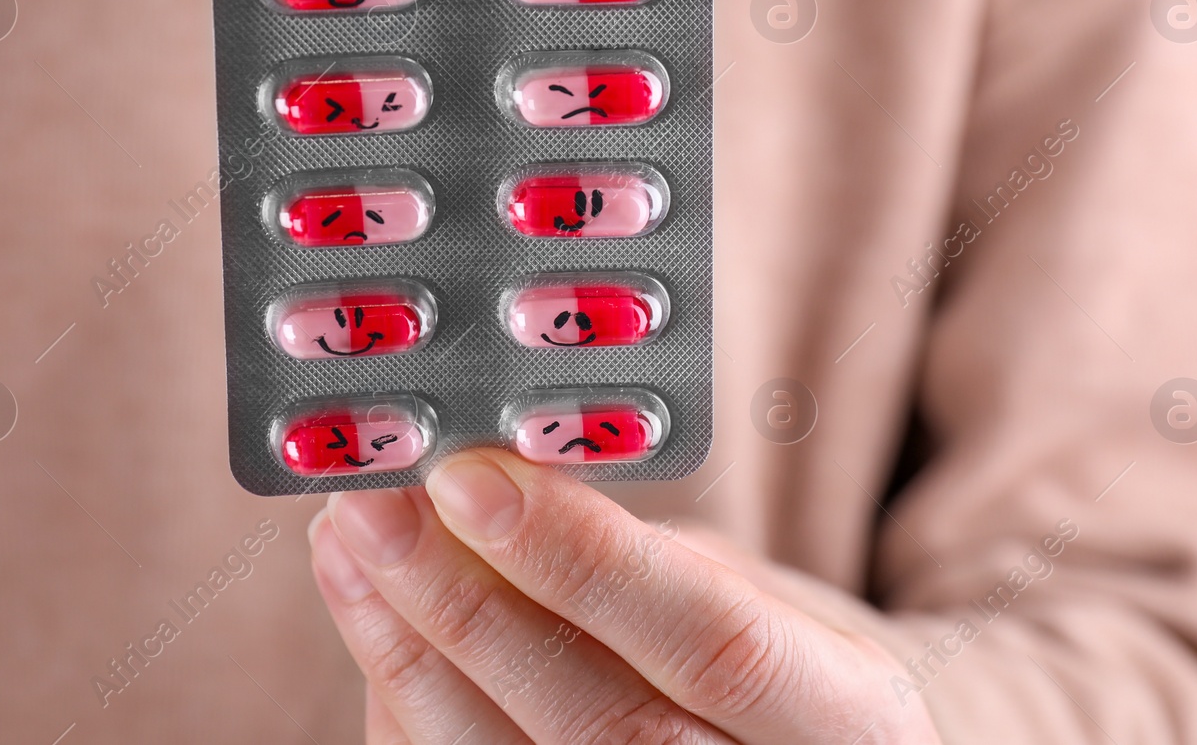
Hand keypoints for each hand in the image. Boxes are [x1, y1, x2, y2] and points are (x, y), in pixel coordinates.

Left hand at [307, 448, 941, 743]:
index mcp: (850, 727)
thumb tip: (488, 500)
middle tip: (368, 508)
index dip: (585, 560)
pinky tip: (377, 633)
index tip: (467, 477)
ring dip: (408, 659)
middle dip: (463, 608)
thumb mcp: (775, 601)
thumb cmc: (793, 676)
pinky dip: (411, 717)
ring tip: (346, 553)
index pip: (716, 645)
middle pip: (599, 727)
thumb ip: (656, 568)